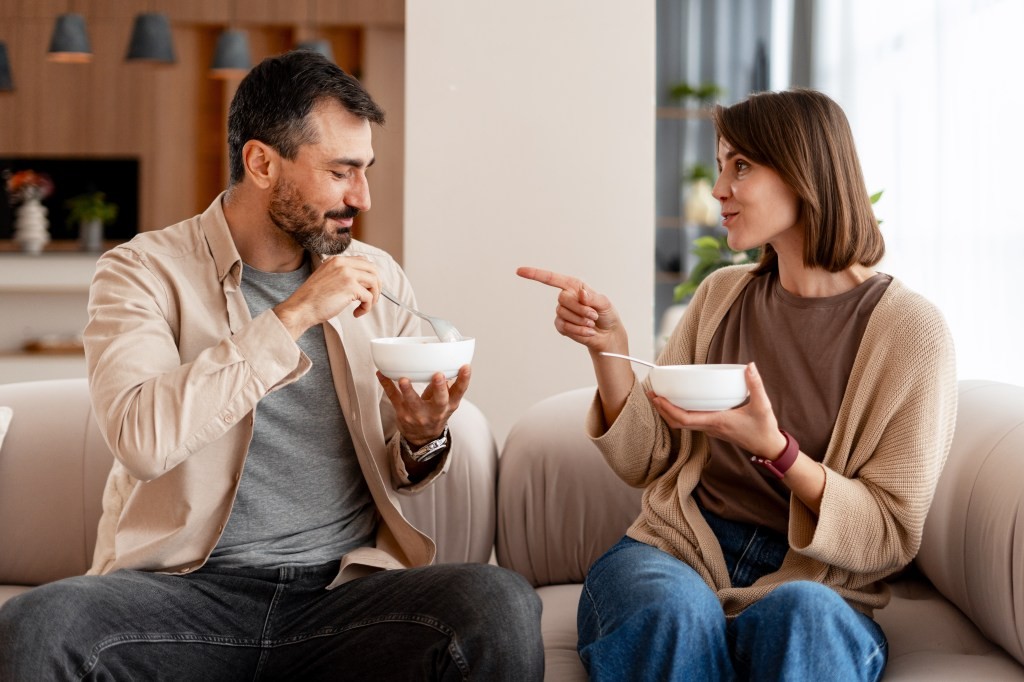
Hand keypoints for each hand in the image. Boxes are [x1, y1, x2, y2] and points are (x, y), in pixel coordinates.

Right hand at [274, 256, 379, 338]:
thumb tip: (363, 282)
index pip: (363, 261)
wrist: (301, 308)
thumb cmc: (313, 299)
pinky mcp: (350, 287)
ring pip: (374, 282)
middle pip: (373, 269)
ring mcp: (347, 274)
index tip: (369, 287)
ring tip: (365, 306)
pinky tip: (356, 313)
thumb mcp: (327, 278)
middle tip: (373, 298)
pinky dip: (367, 307)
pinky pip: (369, 297)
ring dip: (374, 296)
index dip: (370, 275)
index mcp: (337, 260)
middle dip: (377, 285)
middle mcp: (343, 263)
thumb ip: (342, 275)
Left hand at [377, 365, 471, 445]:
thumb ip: (447, 386)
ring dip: (408, 390)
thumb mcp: (446, 403)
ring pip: (413, 401)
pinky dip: (387, 385)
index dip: (464, 380)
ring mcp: (418, 414)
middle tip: (439, 376)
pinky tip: (381, 374)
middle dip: (439, 387)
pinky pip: (393, 397)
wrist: (422, 438)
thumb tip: (446, 364)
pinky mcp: (402, 413)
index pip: (459, 392)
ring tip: (404, 380)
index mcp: (449, 405)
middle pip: (440, 400)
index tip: (466, 367)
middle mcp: (435, 411)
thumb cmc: (435, 414)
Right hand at [515, 266, 623, 352]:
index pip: (552, 278)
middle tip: (594, 315)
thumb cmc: (607, 315)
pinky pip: (564, 327)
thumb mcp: (604, 303)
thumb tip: (581, 293)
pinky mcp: (561, 326)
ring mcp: (562, 312)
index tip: (520, 271)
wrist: (608, 334)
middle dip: (580, 308)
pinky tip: (588, 332)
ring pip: (563, 314)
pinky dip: (577, 330)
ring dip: (580, 321)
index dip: (535, 274)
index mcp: (574, 286)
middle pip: (562, 298)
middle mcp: (566, 297)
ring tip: (591, 323)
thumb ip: (593, 297)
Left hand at [648, 363, 787, 459]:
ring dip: (668, 412)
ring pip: (682, 425)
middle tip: (652, 394)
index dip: (668, 409)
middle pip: (677, 422)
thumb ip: (756, 385)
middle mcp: (709, 427)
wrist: (768, 447)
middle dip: (662, 409)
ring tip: (659, 398)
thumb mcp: (763, 406)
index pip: (685, 419)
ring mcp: (710, 429)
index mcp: (716, 421)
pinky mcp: (713, 428)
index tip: (658, 398)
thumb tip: (750, 366)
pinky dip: (679, 414)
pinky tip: (678, 403)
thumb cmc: (764, 429)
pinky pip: (690, 423)